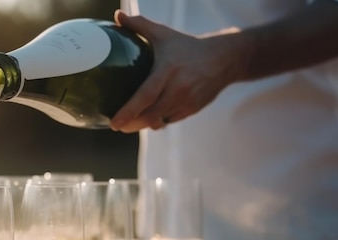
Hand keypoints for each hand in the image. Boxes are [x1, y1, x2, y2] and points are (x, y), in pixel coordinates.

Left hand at [110, 10, 241, 132]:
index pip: (146, 95)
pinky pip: (169, 121)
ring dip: (142, 125)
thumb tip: (117, 16)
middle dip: (131, 124)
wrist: (223, 59)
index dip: (129, 111)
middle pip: (150, 115)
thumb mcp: (164, 34)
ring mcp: (186, 101)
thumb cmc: (187, 47)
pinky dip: (157, 122)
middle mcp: (178, 88)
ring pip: (159, 121)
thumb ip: (140, 25)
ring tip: (128, 124)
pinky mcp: (192, 110)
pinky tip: (147, 119)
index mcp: (168, 70)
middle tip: (116, 125)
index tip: (113, 122)